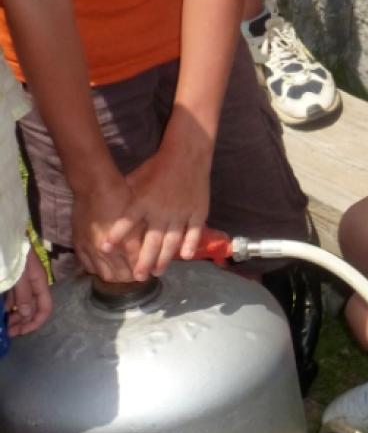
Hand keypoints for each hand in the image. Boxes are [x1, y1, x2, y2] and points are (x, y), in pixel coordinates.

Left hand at [5, 245, 52, 335]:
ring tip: (5, 325)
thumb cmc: (13, 255)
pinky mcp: (12, 280)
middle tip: (10, 332)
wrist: (5, 236)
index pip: (45, 308)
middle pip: (33, 308)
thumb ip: (23, 295)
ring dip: (15, 316)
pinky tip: (3, 311)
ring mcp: (22, 282)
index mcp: (40, 284)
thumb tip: (26, 314)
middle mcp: (33, 285)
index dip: (36, 322)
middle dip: (23, 322)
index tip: (22, 332)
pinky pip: (13, 297)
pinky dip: (9, 306)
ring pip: (22, 304)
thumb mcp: (19, 276)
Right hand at [71, 169, 139, 281]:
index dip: (143, 273)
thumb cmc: (123, 198)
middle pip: (121, 277)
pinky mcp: (79, 245)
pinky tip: (104, 266)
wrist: (94, 186)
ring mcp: (91, 249)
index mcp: (126, 245)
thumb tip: (152, 254)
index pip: (137, 270)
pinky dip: (98, 269)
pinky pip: (88, 266)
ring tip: (121, 273)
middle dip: (130, 278)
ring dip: (114, 276)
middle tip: (136, 275)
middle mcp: (107, 251)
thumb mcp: (140, 219)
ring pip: (104, 275)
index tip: (148, 272)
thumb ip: (144, 240)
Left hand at [108, 141, 210, 278]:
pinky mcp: (197, 212)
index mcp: (143, 201)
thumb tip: (110, 209)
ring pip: (172, 241)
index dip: (116, 235)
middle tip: (138, 277)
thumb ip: (126, 197)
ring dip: (164, 258)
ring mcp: (181, 213)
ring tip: (158, 272)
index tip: (105, 249)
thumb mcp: (136, 179)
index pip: (126, 222)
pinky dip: (190, 245)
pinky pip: (193, 232)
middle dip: (143, 260)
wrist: (186, 155)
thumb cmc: (157, 167)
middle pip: (151, 240)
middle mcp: (160, 211)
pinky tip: (185, 257)